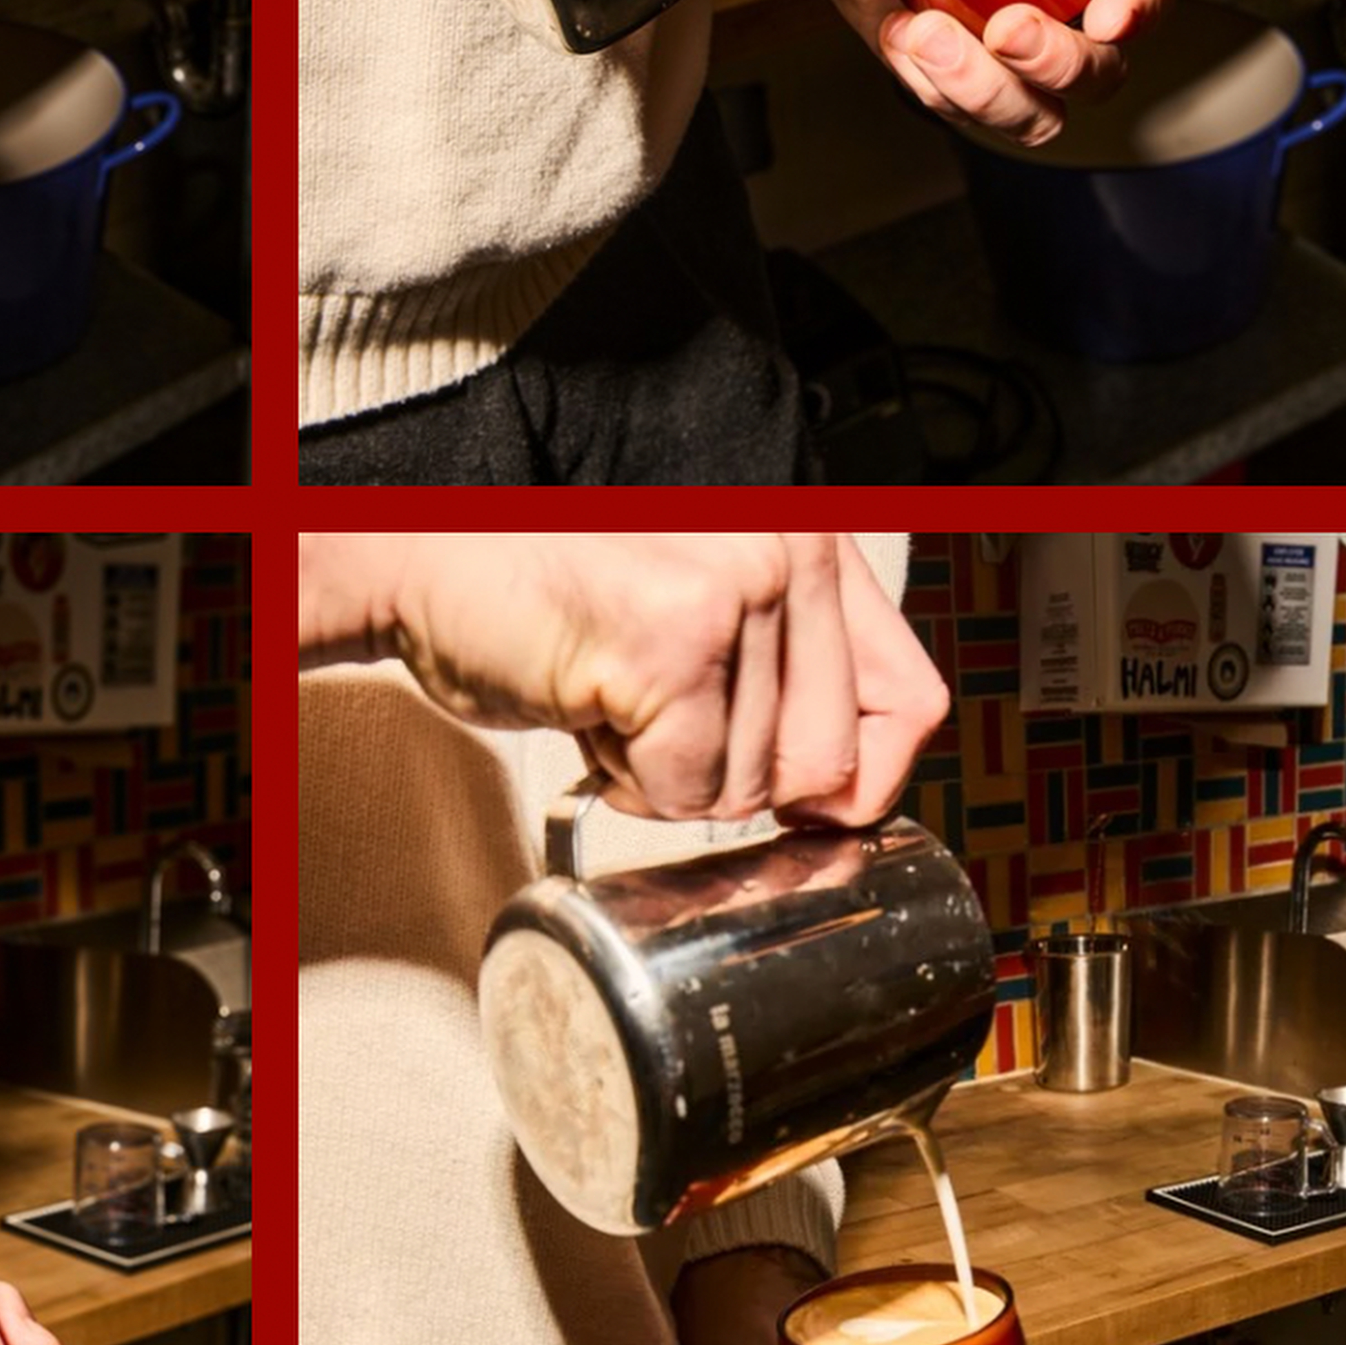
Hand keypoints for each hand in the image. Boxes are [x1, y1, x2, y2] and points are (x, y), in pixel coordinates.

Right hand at [302, 531, 949, 827]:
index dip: (865, 778)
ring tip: (619, 698)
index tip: (811, 800)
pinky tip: (596, 712)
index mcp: (807, 543)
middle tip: (668, 724)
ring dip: (674, 774)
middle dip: (740, 779)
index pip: (912, 700)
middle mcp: (784, 557)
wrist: (433, 569)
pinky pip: (687, 792)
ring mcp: (734, 599)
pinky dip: (632, 782)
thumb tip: (856, 796)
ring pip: (754, 788)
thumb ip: (793, 678)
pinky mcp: (673, 653)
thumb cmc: (555, 596)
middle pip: (831, 766)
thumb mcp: (707, 618)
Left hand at [794, 0, 1200, 143]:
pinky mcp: (932, 57)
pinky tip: (899, 28)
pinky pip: (940, 100)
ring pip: (1022, 113)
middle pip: (1091, 78)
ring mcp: (993, 43)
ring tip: (928, 34)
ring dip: (980, 91)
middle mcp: (1056, 9)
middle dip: (1056, 65)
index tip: (1109, 14)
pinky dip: (922, 78)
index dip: (1139, 16)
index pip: (1145, 3)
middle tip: (1008, 27)